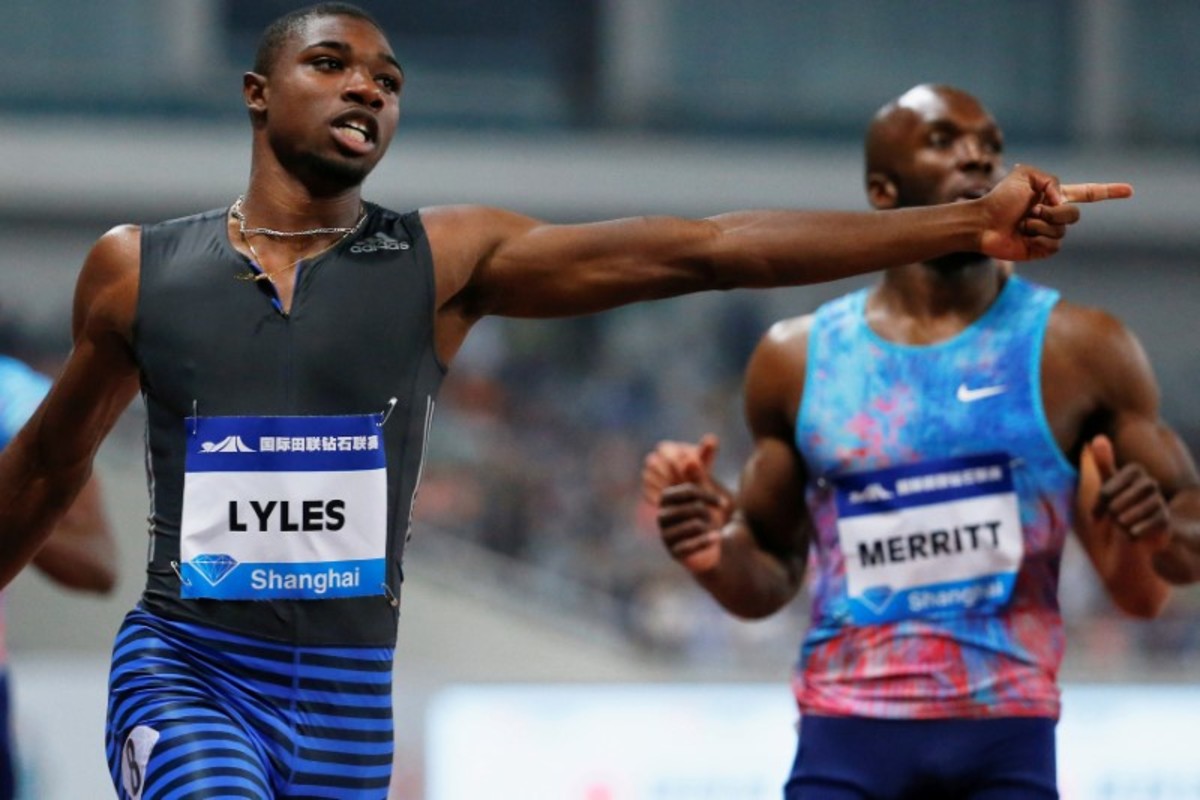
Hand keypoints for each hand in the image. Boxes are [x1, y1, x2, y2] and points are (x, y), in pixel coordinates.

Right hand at [642, 434, 731, 573]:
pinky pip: (691, 545)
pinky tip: (716, 539)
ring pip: (693, 525)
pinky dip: (707, 541)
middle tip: (715, 518)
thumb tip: (704, 444)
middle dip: (708, 512)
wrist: (712, 546)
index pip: (686, 491)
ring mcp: (666, 536)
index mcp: (667, 498)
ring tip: (713, 530)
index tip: (721, 502)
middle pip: (691, 508)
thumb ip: (704, 470)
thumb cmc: (709, 514)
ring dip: (709, 527)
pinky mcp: (674, 553)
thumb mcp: (708, 490)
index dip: (706, 495)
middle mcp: (662, 517)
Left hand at [978, 164, 1132, 261]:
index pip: (1088, 193)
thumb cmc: (1000, 199)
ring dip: (1041, 224)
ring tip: (1022, 223)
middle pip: (1074, 215)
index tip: (1130, 191)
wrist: (982, 223)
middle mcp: (1054, 215)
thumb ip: (1052, 181)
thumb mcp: (1026, 175)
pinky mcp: (1041, 250)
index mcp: (1054, 196)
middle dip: (1054, 211)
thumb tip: (1063, 203)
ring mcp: (1048, 234)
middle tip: (1031, 210)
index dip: (1109, 192)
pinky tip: (1023, 236)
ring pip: (1063, 230)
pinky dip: (1038, 238)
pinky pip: (1054, 245)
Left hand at [1079, 434, 1170, 549]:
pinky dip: (1139, 529)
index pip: (1110, 484)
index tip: (1094, 515)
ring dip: (1125, 520)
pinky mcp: (1166, 519)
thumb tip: (1098, 437)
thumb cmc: (1119, 504)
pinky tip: (1131, 533)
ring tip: (1120, 525)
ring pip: (1139, 509)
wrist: (1135, 533)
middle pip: (1124, 497)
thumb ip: (1103, 464)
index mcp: (1134, 471)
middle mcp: (1149, 483)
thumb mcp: (1108, 484)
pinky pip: (1153, 522)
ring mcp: (1159, 500)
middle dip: (1113, 511)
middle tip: (1111, 519)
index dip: (1100, 500)